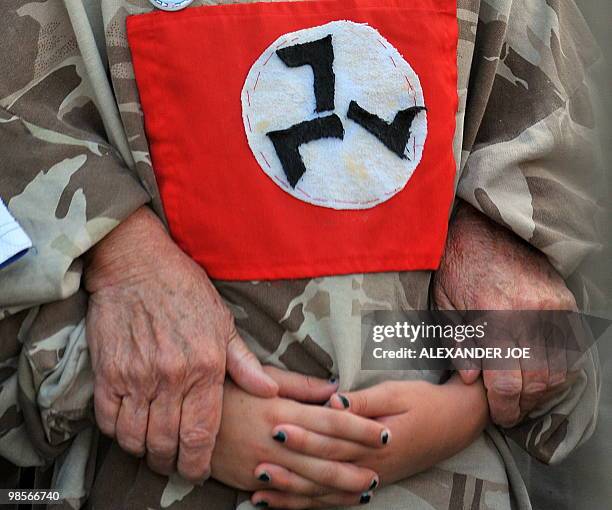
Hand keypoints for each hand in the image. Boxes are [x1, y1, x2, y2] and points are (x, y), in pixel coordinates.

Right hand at [84, 207, 277, 482]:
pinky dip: (117, 433)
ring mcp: (136, 376)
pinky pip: (108, 420)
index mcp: (206, 367)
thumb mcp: (223, 322)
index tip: (197, 471)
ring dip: (144, 451)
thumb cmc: (185, 291)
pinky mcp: (107, 372)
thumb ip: (244, 362)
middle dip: (171, 463)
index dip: (198, 463)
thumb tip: (270, 391)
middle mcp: (171, 377)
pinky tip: (128, 428)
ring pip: (136, 438)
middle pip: (167, 443)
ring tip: (152, 449)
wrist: (138, 266)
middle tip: (174, 464)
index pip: (202, 434)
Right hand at [212, 367, 390, 508]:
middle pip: (326, 458)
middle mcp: (277, 441)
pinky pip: (287, 496)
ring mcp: (264, 465)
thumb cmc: (228, 390)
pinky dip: (311, 501)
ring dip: (340, 488)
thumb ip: (299, 385)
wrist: (185, 417)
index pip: (331, 421)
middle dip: (357, 465)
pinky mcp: (251, 481)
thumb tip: (333, 387)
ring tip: (366, 490)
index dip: (360, 428)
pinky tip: (328, 501)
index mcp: (282, 410)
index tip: (383, 432)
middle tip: (382, 467)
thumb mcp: (262, 378)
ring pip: (311, 482)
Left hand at [255, 376, 487, 507]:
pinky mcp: (372, 482)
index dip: (304, 436)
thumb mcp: (396, 392)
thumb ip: (363, 401)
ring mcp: (372, 478)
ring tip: (261, 492)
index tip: (276, 428)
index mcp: (375, 440)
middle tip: (257, 464)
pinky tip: (290, 503)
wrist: (456, 423)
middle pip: (324, 470)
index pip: (333, 440)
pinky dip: (312, 504)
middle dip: (289, 469)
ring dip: (294, 494)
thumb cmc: (424, 401)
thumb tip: (332, 402)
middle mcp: (371, 466)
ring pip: (327, 493)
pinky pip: (338, 499)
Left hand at [433, 201, 577, 426]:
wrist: (483, 227)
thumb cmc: (457, 266)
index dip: (503, 405)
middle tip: (511, 412)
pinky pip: (568, 345)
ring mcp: (551, 307)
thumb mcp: (444, 303)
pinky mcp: (562, 300)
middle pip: (535, 379)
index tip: (499, 416)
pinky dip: (558, 366)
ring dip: (543, 390)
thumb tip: (471, 378)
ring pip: (557, 366)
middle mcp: (528, 314)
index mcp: (493, 316)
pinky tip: (541, 374)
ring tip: (525, 398)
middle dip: (523, 403)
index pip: (505, 379)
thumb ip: (458, 343)